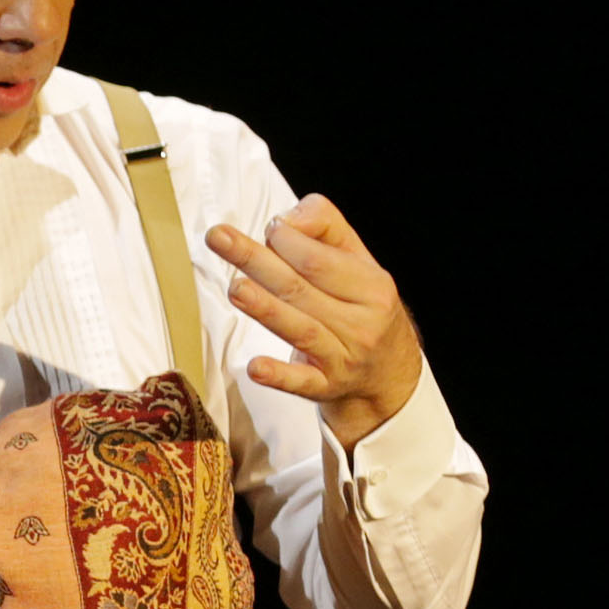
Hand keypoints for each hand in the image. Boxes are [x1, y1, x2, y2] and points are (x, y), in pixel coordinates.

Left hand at [202, 194, 420, 444]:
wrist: (389, 373)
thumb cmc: (362, 307)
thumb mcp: (357, 261)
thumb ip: (324, 228)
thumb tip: (285, 221)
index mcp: (371, 285)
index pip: (318, 259)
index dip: (285, 240)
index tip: (266, 230)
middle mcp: (360, 322)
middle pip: (301, 287)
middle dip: (257, 261)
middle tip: (218, 239)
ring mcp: (343, 357)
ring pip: (299, 329)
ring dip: (265, 309)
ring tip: (235, 288)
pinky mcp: (325, 387)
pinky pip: (300, 382)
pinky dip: (278, 375)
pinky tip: (255, 367)